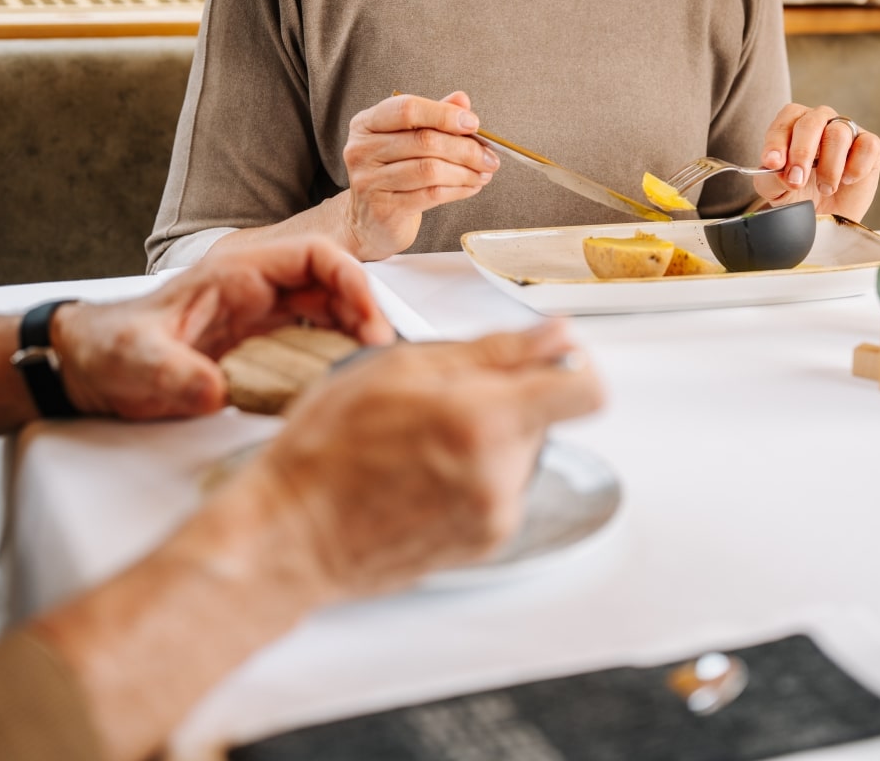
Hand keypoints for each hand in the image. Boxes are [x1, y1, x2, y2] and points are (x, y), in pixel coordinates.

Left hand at [51, 236, 393, 420]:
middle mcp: (256, 290)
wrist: (87, 365)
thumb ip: (174, 374)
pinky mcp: (259, 345)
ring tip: (369, 370)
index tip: (368, 321)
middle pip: (332, 285)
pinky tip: (340, 381)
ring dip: (354, 336)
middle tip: (380, 355)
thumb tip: (215, 391)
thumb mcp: (136, 361)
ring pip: (328, 313)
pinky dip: (333, 356)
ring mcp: (260, 317)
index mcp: (236, 275)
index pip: (313, 257)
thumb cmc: (109, 349)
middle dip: (364, 314)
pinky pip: (310, 342)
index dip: (350, 282)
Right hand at [241, 320, 603, 599]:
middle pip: (547, 416)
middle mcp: (500, 478)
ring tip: (422, 438)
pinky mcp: (483, 544)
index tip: (546, 354)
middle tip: (439, 398)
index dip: (572, 362)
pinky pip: (501, 488)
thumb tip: (555, 335)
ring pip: (522, 451)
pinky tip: (421, 470)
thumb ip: (493, 350)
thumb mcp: (400, 367)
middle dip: (507, 398)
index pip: (587, 390)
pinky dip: (475, 471)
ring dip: (489, 436)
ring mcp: (494, 518)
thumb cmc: (328, 448)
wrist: (293, 532)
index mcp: (484, 422)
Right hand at [336, 90, 500, 259]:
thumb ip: (433, 117)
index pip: (406, 109)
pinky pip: (431, 194)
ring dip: (465, 172)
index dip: (444, 114)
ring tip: (483, 173)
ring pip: (430, 170)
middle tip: (489, 156)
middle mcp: (362, 150)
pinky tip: (470, 187)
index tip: (473, 123)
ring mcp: (369, 181)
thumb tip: (462, 100)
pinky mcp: (384, 210)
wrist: (369, 222)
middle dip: (465, 148)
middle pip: (424, 141)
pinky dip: (458, 190)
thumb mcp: (407, 140)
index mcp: (366, 124)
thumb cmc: (391, 175)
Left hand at [753, 105, 879, 220]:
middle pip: (811, 122)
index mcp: (793, 124)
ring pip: (838, 134)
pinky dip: (856, 167)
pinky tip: (847, 181)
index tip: (772, 163)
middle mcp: (820, 121)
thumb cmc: (799, 194)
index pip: (785, 121)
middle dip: (801, 153)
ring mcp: (847, 131)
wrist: (827, 217)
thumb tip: (780, 169)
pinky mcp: (870, 145)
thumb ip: (771, 177)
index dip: (777, 142)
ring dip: (829, 167)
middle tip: (797, 180)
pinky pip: (867, 146)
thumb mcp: (776, 189)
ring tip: (825, 188)